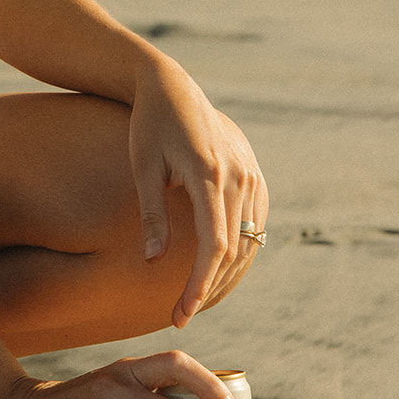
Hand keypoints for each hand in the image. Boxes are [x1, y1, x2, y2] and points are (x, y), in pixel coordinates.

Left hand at [129, 59, 268, 326]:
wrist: (171, 86)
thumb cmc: (149, 126)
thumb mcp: (143, 167)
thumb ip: (152, 215)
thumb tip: (153, 262)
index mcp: (209, 175)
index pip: (214, 246)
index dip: (199, 284)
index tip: (181, 313)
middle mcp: (238, 176)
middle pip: (233, 249)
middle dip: (209, 286)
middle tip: (181, 313)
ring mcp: (251, 173)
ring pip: (248, 239)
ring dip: (226, 272)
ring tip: (196, 297)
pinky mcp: (253, 173)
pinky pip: (254, 221)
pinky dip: (240, 248)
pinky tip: (218, 267)